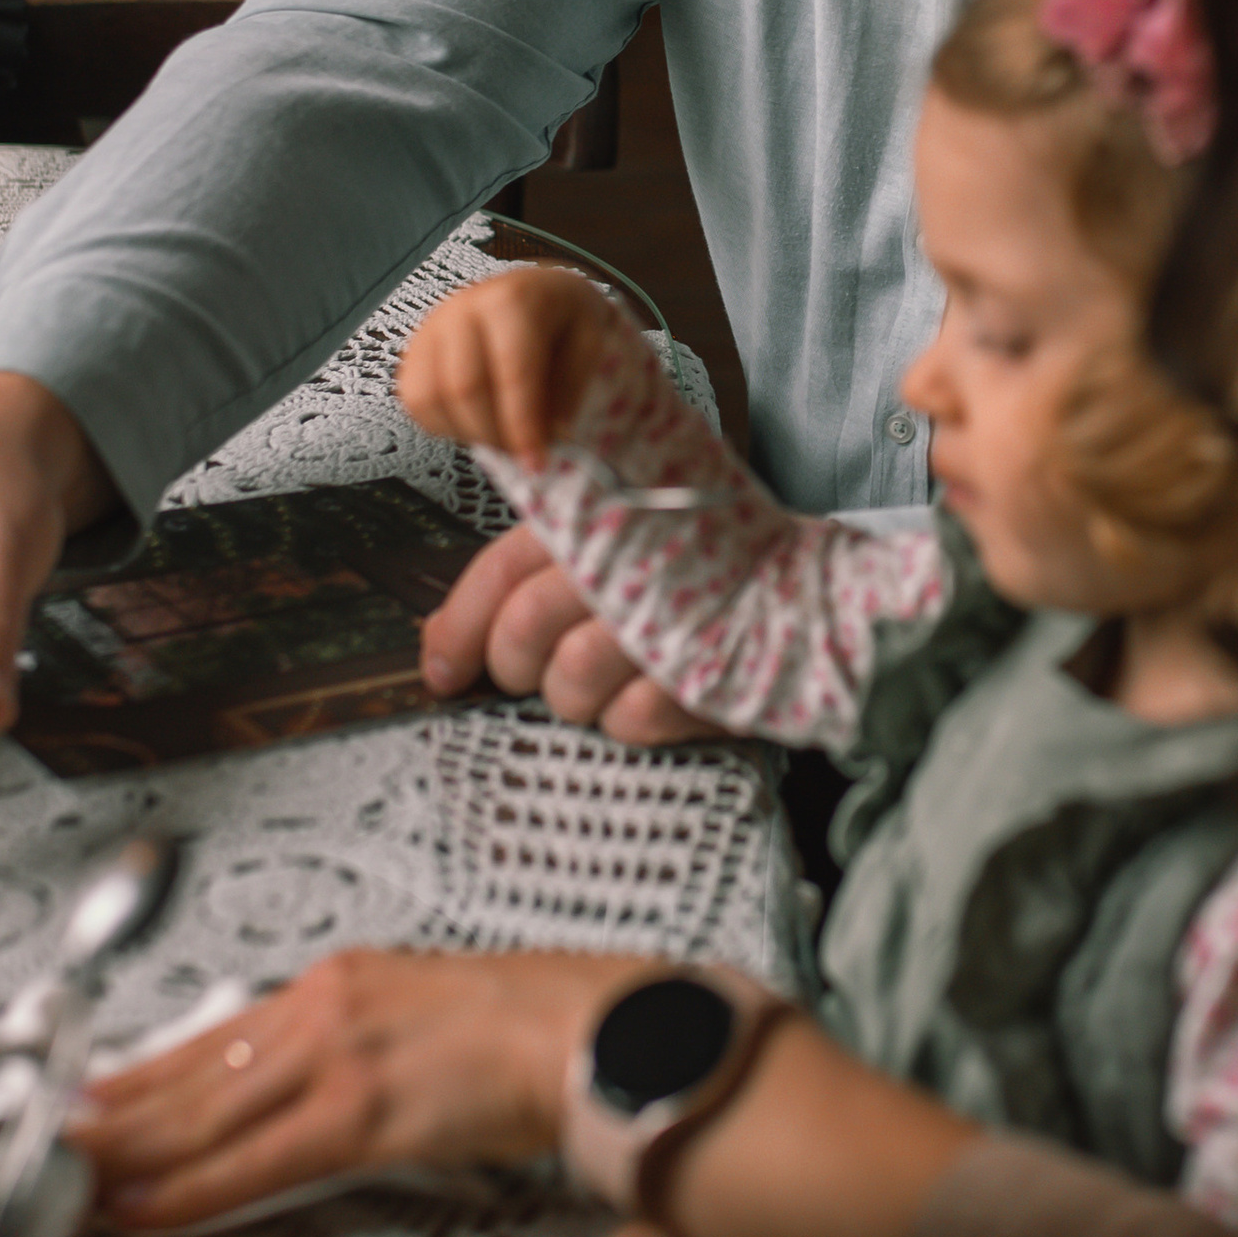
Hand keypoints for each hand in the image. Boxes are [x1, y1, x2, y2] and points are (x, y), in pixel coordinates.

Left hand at [76, 945, 632, 1231]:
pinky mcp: (363, 1108)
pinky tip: (144, 1205)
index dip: (141, 1074)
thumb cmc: (533, 1031)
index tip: (88, 1098)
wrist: (599, 1032)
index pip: (214, 1035)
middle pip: (191, 1069)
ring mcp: (340, 1055)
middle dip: (112, 1112)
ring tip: (69, 1178)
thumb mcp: (423, 1019)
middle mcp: (326, 1006)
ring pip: (204, 1113)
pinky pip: (254, 1160)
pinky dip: (188, 1188)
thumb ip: (360, 1049)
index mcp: (343, 981)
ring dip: (128, 1152)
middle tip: (45, 1142)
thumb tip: (309, 1097)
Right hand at [396, 265, 631, 461]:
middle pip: (464, 388)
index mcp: (513, 301)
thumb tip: (552, 434)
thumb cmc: (562, 316)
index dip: (523, 426)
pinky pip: (414, 399)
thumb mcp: (590, 338)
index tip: (536, 463)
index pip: (512, 373)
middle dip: (494, 435)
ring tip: (499, 437)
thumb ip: (572, 386)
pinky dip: (440, 425)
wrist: (532, 289)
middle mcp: (463, 308)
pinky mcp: (415, 347)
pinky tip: (473, 424)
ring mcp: (432, 326)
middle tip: (520, 455)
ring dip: (466, 432)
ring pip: (429, 397)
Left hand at [418, 521, 716, 743]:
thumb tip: (437, 639)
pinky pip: (627, 720)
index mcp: (601, 516)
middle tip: (530, 672)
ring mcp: (673, 617)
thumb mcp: (601, 548)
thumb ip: (524, 581)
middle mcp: (634, 558)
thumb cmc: (683, 569)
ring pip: (570, 681)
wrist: (800, 590)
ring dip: (572, 697)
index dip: (461, 624)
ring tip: (599, 681)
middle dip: (514, 665)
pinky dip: (626, 719)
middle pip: (527, 627)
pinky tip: (648, 693)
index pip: (505, 567)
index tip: (441, 670)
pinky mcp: (707, 673)